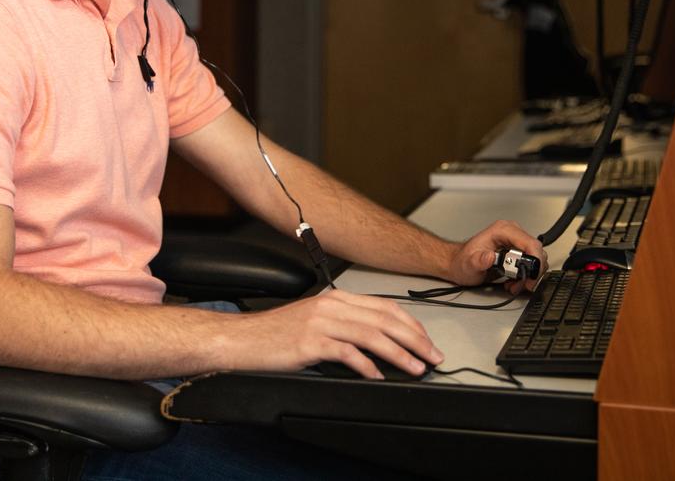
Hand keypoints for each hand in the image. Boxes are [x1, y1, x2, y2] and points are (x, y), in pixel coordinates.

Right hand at [223, 289, 443, 379]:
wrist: (242, 340)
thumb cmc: (276, 335)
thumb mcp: (314, 322)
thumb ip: (344, 326)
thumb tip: (377, 345)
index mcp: (336, 298)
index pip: (384, 306)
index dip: (411, 324)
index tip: (427, 341)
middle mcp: (331, 305)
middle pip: (384, 319)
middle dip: (415, 339)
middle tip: (432, 356)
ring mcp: (321, 322)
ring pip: (372, 335)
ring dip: (400, 353)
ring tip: (416, 367)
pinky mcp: (310, 342)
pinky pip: (347, 353)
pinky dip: (367, 365)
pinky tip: (379, 376)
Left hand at [448, 220, 546, 293]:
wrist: (459, 265)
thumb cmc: (463, 262)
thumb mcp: (468, 264)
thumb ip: (478, 261)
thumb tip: (489, 256)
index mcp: (502, 231)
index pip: (530, 243)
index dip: (535, 261)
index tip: (532, 277)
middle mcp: (511, 233)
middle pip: (536, 252)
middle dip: (532, 272)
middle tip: (522, 285)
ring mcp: (516, 242)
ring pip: (536, 259)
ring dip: (528, 276)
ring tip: (514, 284)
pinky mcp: (518, 251)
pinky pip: (531, 264)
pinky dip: (526, 276)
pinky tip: (513, 282)